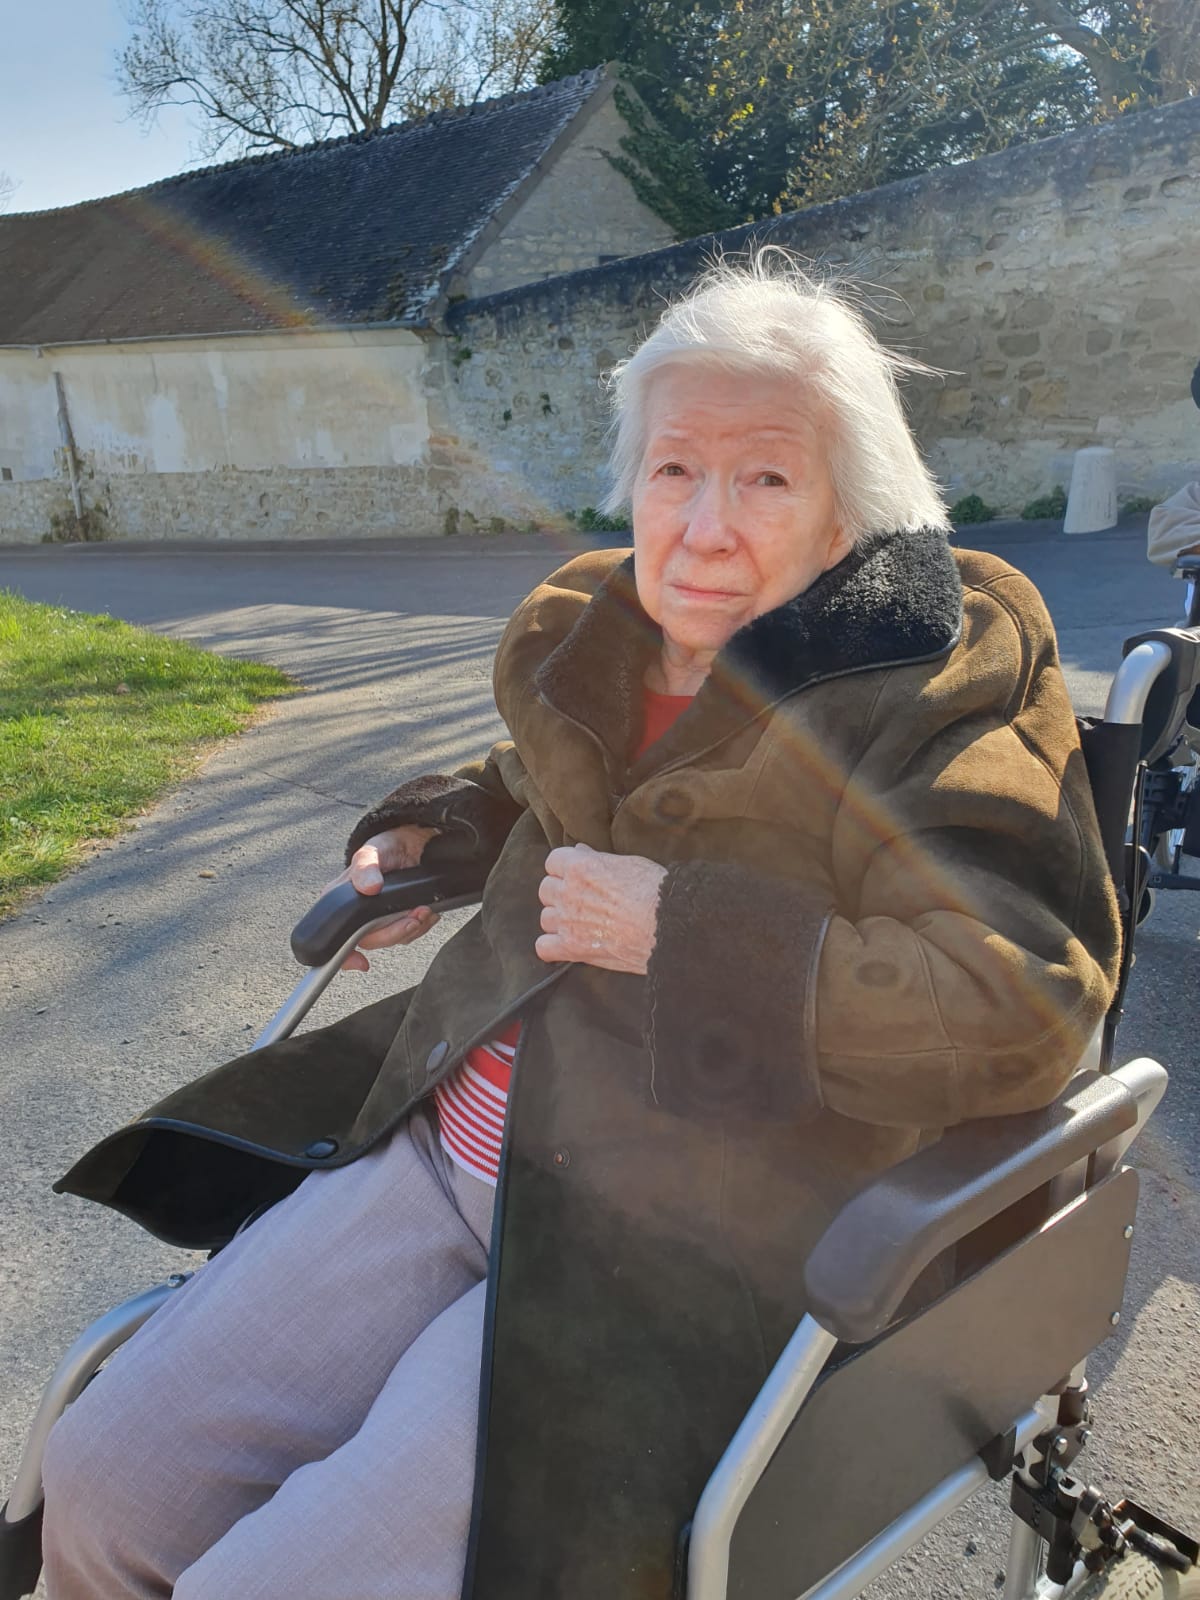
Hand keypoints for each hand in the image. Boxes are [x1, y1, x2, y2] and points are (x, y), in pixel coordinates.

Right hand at [325, 825, 441, 970]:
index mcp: (342, 901)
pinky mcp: (399, 919)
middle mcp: (358, 914)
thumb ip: (366, 867)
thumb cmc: (386, 848)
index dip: (345, 956)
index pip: (335, 938)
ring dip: (413, 927)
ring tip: (423, 908)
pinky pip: (410, 933)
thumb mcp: (371, 852)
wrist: (413, 844)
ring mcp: (380, 919)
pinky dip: (422, 924)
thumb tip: (368, 887)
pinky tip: (426, 909)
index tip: (359, 962)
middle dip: (395, 932)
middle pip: (372, 941)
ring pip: (395, 939)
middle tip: (413, 917)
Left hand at [536, 843, 666, 973]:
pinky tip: (567, 946)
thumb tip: (580, 851)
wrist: (668, 925)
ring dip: (559, 921)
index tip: (578, 876)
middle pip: (546, 889)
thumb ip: (598, 858)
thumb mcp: (629, 863)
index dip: (566, 869)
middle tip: (582, 901)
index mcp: (580, 866)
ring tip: (580, 924)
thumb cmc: (655, 891)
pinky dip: (553, 948)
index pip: (553, 861)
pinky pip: (543, 947)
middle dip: (561, 894)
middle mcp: (568, 892)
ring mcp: (567, 921)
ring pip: (545, 918)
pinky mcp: (572, 948)